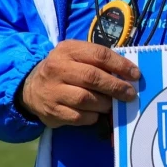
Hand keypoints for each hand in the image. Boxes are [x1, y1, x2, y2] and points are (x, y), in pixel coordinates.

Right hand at [19, 40, 139, 128]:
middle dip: (115, 87)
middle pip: (93, 77)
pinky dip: (92, 116)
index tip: (135, 75)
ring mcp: (53, 90)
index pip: (99, 55)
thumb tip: (127, 74)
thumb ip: (98, 61)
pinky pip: (79, 116)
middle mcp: (58, 68)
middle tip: (130, 94)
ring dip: (105, 103)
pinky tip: (96, 113)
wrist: (31, 87)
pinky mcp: (52, 111)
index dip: (120, 65)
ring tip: (112, 104)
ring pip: (86, 99)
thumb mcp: (76, 56)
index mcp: (68, 50)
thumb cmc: (64, 70)